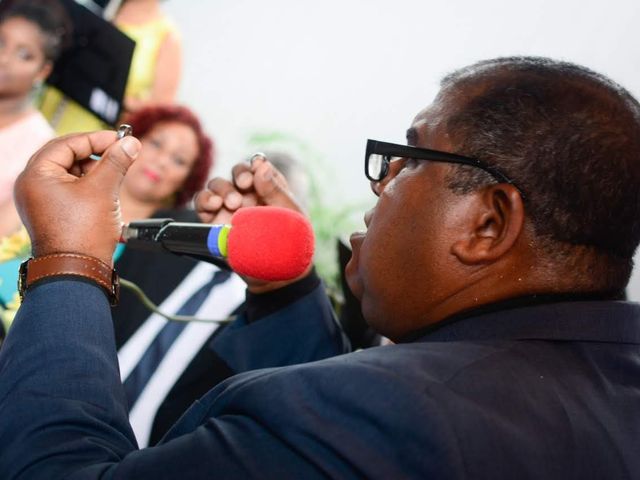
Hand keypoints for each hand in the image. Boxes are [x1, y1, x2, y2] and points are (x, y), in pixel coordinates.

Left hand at [14, 131, 141, 265]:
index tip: (120, 140)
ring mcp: (40, 201)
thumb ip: (117, 161)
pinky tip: (106, 194)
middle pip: (67, 156)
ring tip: (115, 178)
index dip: (97, 139)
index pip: (68, 143)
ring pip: (70, 173)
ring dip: (94, 172)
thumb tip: (130, 143)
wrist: (77, 271)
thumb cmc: (82, 235)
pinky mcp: (51, 213)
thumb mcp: (104, 190)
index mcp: (36, 175)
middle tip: (120, 153)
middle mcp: (32, 186)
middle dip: (96, 155)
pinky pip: (70, 190)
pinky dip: (89, 187)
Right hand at [194, 155, 310, 292]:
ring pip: (217, 186)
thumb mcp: (289, 212)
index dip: (254, 165)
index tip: (256, 170)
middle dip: (238, 175)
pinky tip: (213, 205)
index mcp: (267, 188)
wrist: (276, 272)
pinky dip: (204, 200)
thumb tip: (260, 165)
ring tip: (230, 203)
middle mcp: (247, 194)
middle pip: (236, 172)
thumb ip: (275, 188)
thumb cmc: (289, 240)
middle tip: (244, 186)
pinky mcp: (214, 222)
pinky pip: (202, 205)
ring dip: (221, 188)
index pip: (256, 166)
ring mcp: (229, 208)